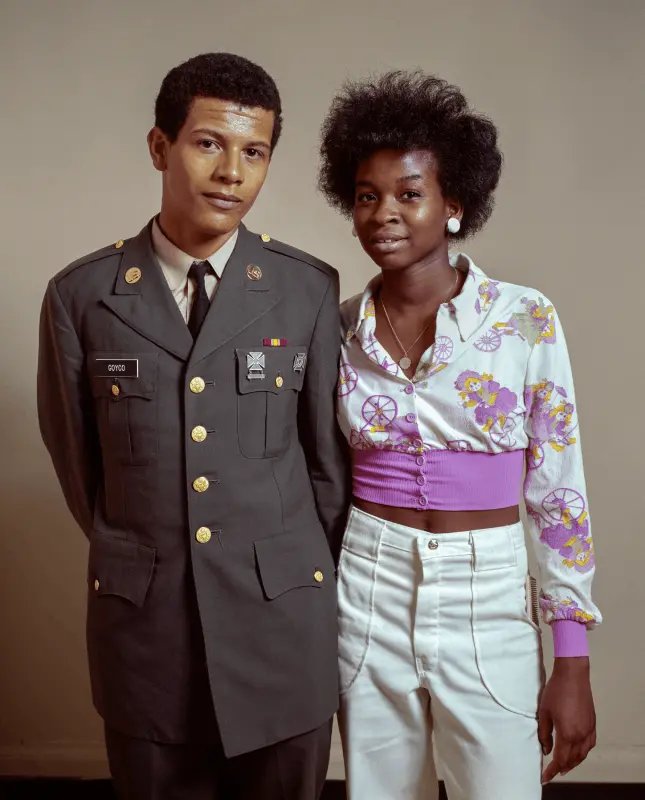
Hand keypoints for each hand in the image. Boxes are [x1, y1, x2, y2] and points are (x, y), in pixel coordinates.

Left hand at [538, 657, 595, 783]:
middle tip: (553, 772)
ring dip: (574, 762)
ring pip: (583, 754)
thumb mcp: (544, 712)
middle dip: (563, 768)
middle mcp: (581, 735)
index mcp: (568, 734)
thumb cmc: (556, 691)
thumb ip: (544, 733)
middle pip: (573, 759)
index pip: (560, 760)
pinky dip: (583, 752)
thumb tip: (546, 749)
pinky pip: (590, 744)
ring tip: (565, 766)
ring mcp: (589, 729)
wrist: (572, 674)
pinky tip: (578, 751)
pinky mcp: (592, 722)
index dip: (551, 770)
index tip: (544, 777)